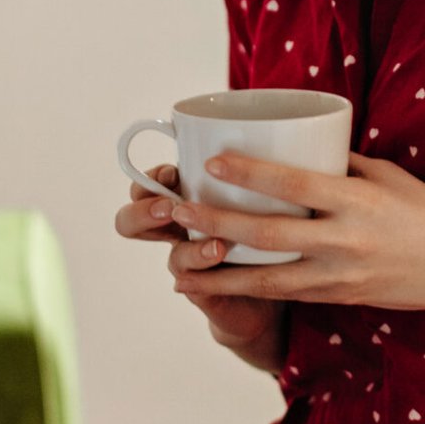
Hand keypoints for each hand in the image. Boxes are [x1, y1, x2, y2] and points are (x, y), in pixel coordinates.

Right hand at [116, 162, 283, 359]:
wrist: (289, 281)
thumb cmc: (280, 222)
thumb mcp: (271, 187)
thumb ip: (264, 166)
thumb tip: (278, 134)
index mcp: (192, 197)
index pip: (153, 182)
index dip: (154, 177)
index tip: (173, 172)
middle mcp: (184, 229)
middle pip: (135, 219)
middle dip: (143, 212)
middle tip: (170, 207)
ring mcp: (192, 261)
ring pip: (172, 255)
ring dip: (189, 249)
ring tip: (217, 246)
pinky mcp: (206, 290)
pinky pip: (194, 284)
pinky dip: (206, 275)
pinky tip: (223, 265)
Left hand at [158, 149, 424, 313]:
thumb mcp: (386, 175)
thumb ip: (340, 166)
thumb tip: (296, 148)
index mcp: (357, 201)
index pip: (293, 185)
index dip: (249, 175)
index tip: (213, 163)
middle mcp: (344, 241)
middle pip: (267, 234)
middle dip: (216, 224)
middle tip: (178, 212)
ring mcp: (340, 275)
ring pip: (267, 279)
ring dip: (219, 275)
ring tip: (178, 271)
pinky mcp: (338, 297)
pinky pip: (285, 294)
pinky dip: (248, 291)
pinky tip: (218, 288)